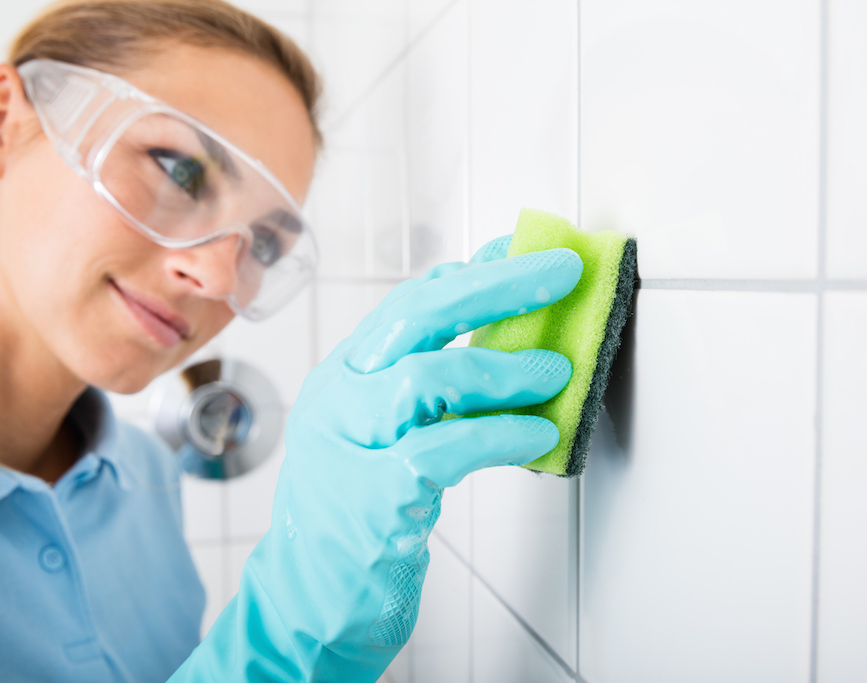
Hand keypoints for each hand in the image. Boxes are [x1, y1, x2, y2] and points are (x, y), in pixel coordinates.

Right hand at [170, 237, 582, 681]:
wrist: (306, 601)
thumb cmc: (359, 514)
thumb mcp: (383, 435)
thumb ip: (430, 389)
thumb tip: (507, 338)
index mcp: (345, 376)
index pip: (410, 301)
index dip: (477, 271)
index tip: (527, 251)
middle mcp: (339, 399)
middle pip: (416, 315)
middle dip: (497, 285)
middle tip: (560, 272)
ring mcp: (348, 446)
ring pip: (425, 377)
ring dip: (504, 369)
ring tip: (556, 372)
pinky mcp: (371, 499)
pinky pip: (444, 449)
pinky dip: (501, 435)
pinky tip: (538, 435)